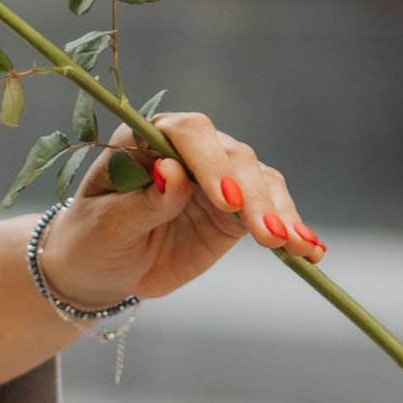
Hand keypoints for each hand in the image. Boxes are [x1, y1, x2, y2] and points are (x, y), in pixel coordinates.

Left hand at [39, 111, 322, 314]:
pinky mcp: (236, 211)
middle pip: (234, 157)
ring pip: (261, 182)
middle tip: (267, 235)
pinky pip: (271, 212)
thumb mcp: (106, 227)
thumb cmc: (91, 240)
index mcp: (147, 139)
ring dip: (281, 213)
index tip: (225, 199)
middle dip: (254, 195)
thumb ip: (142, 202)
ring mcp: (218, 178)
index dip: (210, 161)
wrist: (100, 269)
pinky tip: (311, 250)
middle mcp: (189, 151)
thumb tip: (174, 172)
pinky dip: (293, 230)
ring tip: (295, 246)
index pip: (188, 133)